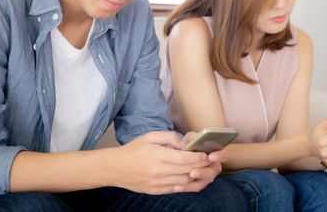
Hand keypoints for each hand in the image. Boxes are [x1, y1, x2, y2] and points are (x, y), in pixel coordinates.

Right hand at [102, 131, 217, 193]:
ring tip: (205, 170)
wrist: (115, 168)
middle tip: (211, 162)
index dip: (198, 157)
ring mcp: (157, 183)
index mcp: (157, 156)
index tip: (207, 154)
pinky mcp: (155, 191)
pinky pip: (176, 189)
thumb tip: (184, 143)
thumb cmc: (133, 150)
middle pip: (187, 170)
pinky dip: (187, 185)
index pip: (184, 159)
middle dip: (202, 166)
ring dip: (197, 176)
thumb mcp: (150, 136)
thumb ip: (169, 137)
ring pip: (184, 182)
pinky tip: (193, 179)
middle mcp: (158, 171)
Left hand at [173, 130, 225, 192]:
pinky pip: (194, 187)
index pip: (223, 156)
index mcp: (215, 154)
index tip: (211, 156)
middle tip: (193, 172)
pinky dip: (186, 188)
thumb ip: (192, 138)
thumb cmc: (190, 143)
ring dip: (194, 181)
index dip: (219, 156)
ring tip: (186, 178)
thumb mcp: (191, 138)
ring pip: (204, 181)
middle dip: (204, 172)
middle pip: (214, 171)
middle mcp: (214, 166)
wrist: (182, 154)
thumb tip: (188, 143)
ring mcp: (207, 176)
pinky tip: (177, 186)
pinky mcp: (198, 184)